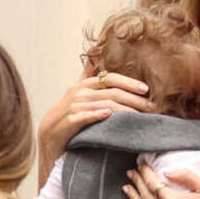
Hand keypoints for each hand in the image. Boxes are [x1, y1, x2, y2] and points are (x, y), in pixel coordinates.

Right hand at [39, 70, 154, 164]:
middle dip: (134, 99)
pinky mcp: (67, 122)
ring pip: (103, 105)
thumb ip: (90, 80)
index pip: (111, 78)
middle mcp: (78, 93)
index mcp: (84, 85)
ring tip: (140, 117)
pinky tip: (109, 116)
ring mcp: (72, 107)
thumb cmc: (68, 118)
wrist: (48, 138)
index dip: (130, 83)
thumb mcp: (79, 97)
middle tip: (151, 107)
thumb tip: (96, 60)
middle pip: (112, 92)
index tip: (146, 89)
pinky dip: (97, 115)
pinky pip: (85, 117)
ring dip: (124, 110)